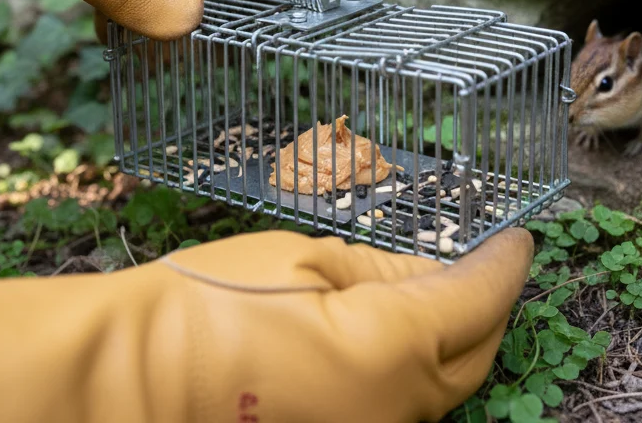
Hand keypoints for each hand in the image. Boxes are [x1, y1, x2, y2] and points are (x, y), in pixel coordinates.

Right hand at [0, 228, 534, 422]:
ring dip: (456, 343)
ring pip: (444, 391)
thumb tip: (433, 270)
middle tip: (484, 262)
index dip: (503, 263)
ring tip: (444, 291)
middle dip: (489, 306)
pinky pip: (402, 410)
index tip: (516, 235)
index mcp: (393, 350)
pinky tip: (398, 337)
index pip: (478, 300)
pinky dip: (417, 373)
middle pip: (475, 355)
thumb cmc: (203, 306)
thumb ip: (383, 268)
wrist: (125, 383)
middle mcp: (397, 411)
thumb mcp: (301, 261)